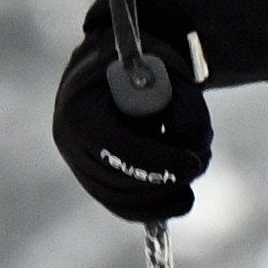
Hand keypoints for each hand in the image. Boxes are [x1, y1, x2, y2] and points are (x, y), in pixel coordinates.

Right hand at [52, 19, 210, 225]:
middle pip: (116, 181)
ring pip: (120, 200)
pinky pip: (120, 204)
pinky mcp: (90, 177)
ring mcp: (76, 163)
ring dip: (162, 196)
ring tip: (191, 171)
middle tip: (198, 165)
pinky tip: (179, 199)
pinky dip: (152, 207)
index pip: (115, 148)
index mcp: (81, 107)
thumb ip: (186, 113)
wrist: (118, 61)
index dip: (157, 162)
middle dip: (164, 182)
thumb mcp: (172, 76)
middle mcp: (69, 140)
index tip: (193, 163)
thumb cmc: (146, 62)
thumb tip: (194, 158)